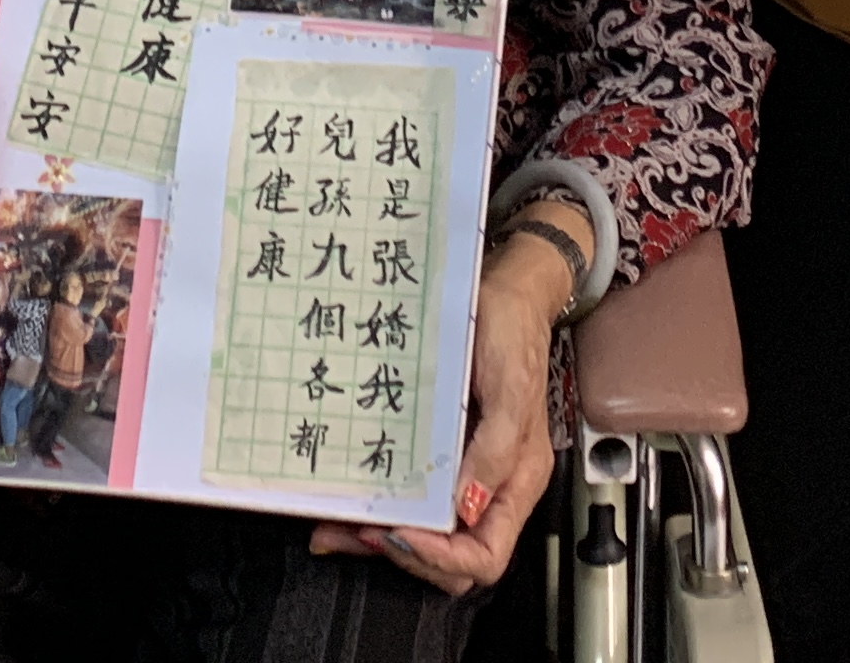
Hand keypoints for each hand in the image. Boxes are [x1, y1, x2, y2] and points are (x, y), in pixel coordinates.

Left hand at [312, 224, 567, 592]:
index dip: (441, 557)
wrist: (505, 290)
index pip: (485, 555)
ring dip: (378, 539)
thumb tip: (467, 506)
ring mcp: (462, 473)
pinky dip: (376, 509)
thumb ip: (495, 450)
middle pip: (451, 558)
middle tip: (358, 532)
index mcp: (516, 481)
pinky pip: (409, 498)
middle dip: (403, 554)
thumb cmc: (512, 331)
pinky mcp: (437, 455)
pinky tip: (344, 505)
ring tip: (333, 529)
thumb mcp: (512, 386)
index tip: (400, 534)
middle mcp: (489, 487)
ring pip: (424, 535)